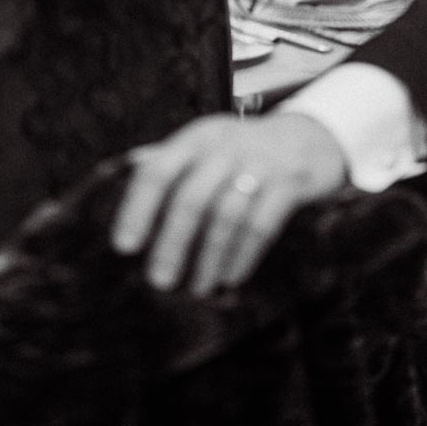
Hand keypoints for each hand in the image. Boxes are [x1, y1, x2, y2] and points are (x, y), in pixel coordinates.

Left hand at [110, 111, 347, 296]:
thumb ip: (169, 159)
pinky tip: (230, 278)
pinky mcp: (291, 182)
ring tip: (198, 288)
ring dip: (209, 257)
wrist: (312, 137)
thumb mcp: (208, 144)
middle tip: (159, 281)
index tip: (124, 247)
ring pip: (227, 215)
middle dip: (173, 243)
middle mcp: (227, 146)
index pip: (158, 170)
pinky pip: (262, 224)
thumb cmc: (245, 150)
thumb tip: (114, 175)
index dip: (138, 209)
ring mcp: (262, 163)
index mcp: (197, 138)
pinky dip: (243, 255)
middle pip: (192, 197)